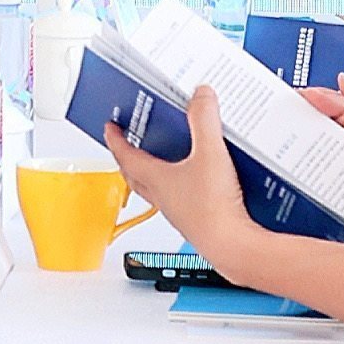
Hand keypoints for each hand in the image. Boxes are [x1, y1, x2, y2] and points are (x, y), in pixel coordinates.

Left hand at [107, 88, 265, 281]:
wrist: (234, 247)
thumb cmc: (214, 210)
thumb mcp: (210, 153)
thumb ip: (205, 121)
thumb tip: (200, 96)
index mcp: (157, 179)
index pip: (126, 156)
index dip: (116, 139)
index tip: (109, 128)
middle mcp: (163, 197)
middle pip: (135, 176)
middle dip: (128, 159)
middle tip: (129, 145)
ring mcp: (179, 211)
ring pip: (156, 190)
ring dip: (154, 175)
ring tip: (166, 160)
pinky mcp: (198, 221)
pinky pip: (181, 200)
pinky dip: (182, 188)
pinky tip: (202, 182)